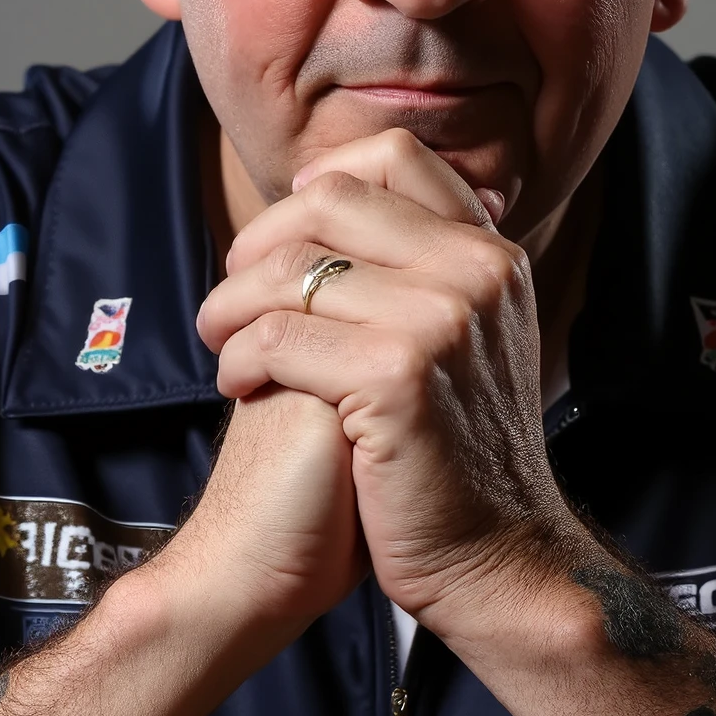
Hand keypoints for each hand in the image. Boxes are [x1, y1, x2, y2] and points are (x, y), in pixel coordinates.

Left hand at [196, 130, 577, 636]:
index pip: (392, 158)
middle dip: (258, 245)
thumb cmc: (454, 456)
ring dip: (231, 307)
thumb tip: (335, 203)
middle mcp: (477, 270)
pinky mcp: (399, 374)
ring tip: (219, 345)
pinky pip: (279, 337)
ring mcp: (444, 318)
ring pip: (290, 270)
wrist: (495, 558)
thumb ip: (420, 273)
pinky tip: (237, 386)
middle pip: (329, 200)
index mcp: (492, 253)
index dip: (315, 189)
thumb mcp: (462, 341)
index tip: (280, 245)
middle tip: (230, 300)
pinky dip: (239, 358)